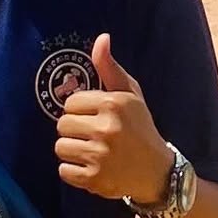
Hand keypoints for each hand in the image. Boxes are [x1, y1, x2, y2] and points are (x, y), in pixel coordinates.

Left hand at [55, 34, 171, 203]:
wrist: (157, 171)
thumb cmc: (140, 128)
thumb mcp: (130, 94)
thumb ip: (110, 67)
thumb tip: (101, 38)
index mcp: (113, 104)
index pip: (70, 103)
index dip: (80, 110)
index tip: (94, 117)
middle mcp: (106, 129)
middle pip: (62, 125)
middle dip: (75, 130)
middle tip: (93, 135)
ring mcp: (99, 156)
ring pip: (60, 147)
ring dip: (72, 150)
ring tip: (91, 151)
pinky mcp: (94, 180)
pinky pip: (64, 170)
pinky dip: (74, 171)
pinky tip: (91, 167)